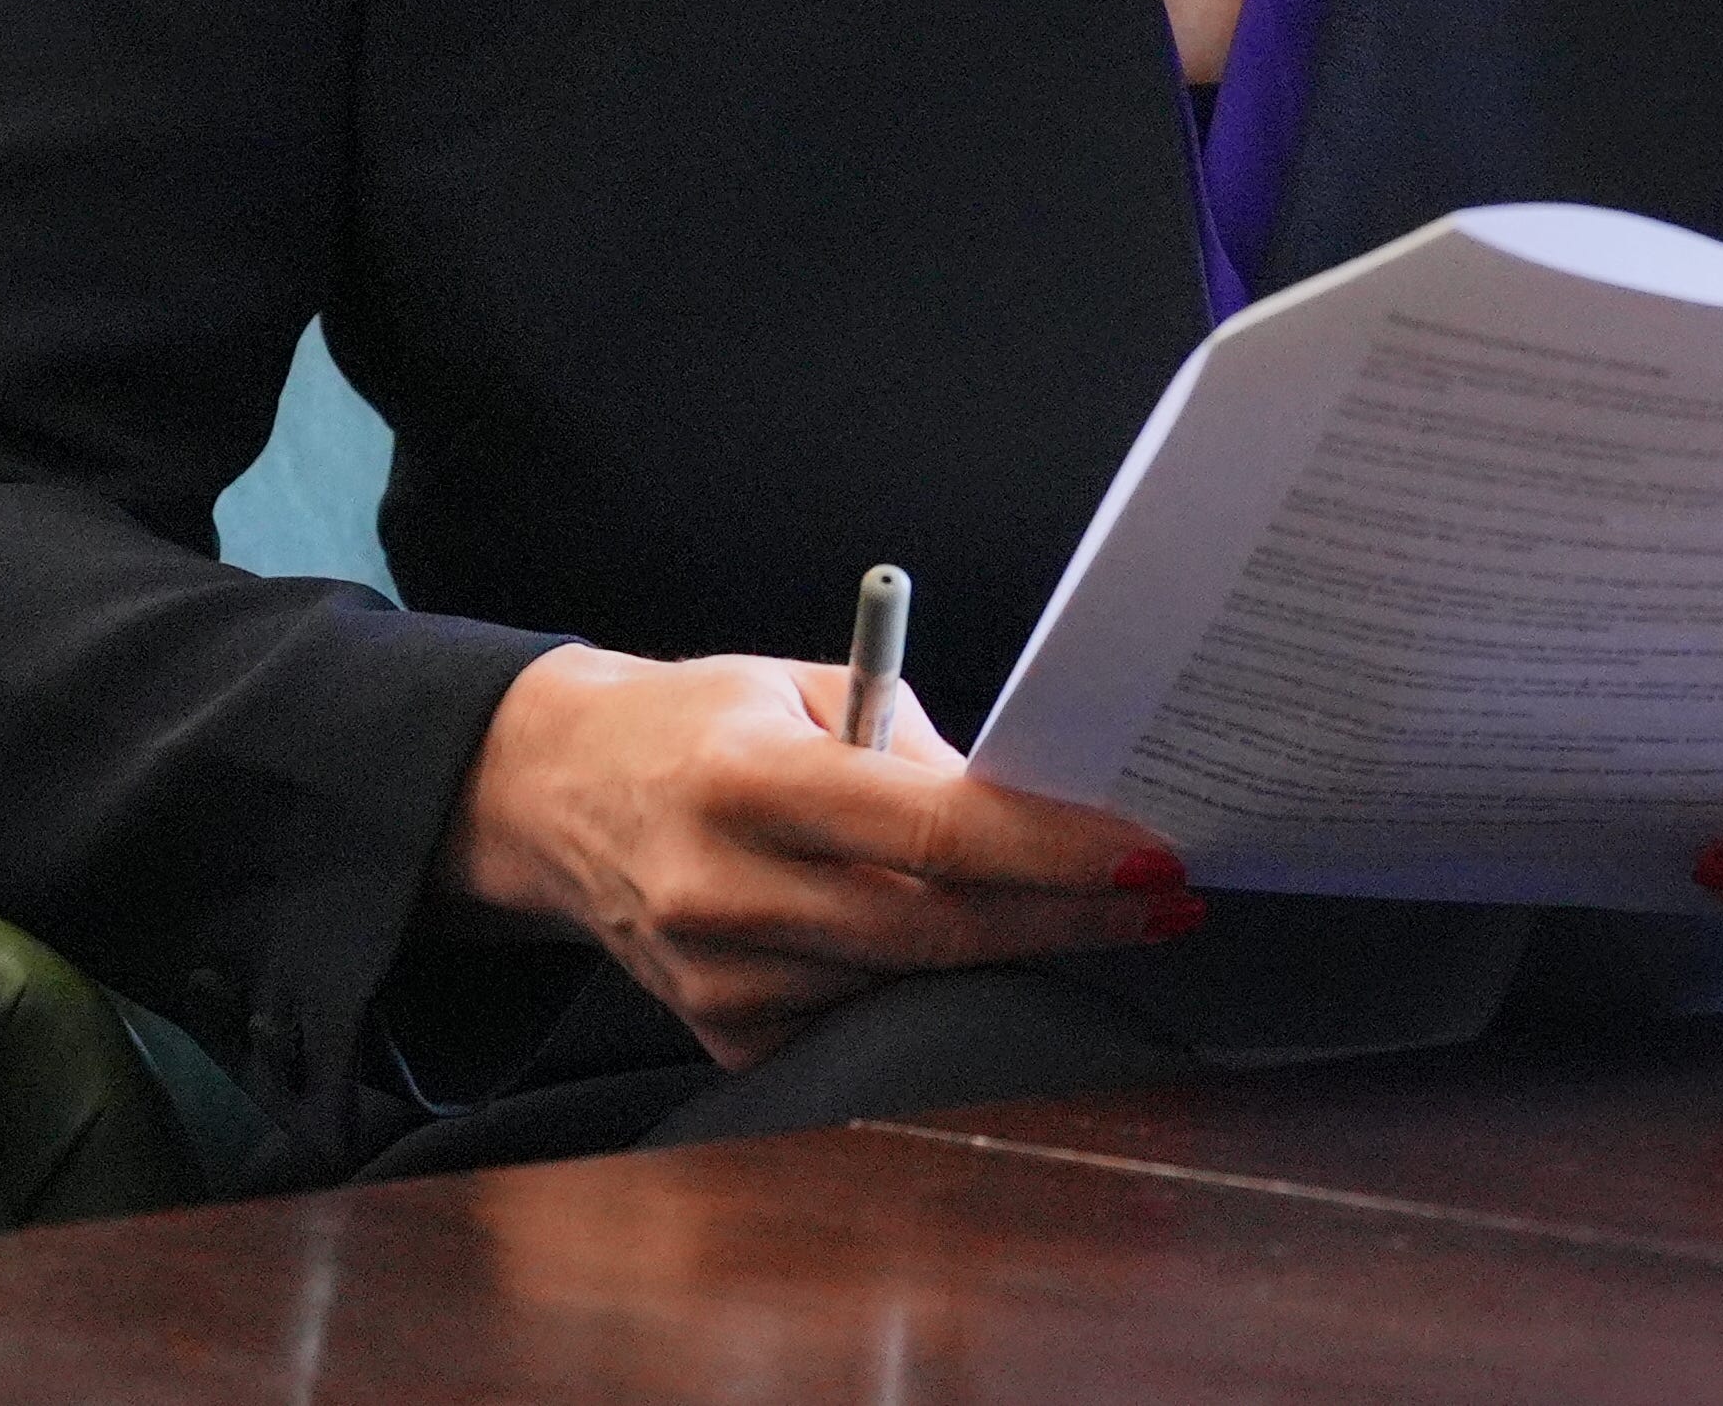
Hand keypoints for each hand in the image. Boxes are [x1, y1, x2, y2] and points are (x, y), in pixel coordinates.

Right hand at [437, 645, 1197, 1067]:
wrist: (560, 794)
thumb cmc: (702, 723)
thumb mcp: (803, 688)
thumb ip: (912, 750)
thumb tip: (1034, 813)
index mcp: (747, 782)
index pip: (935, 833)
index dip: (1054, 852)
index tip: (1146, 857)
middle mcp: (723, 891)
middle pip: (939, 929)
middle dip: (1068, 918)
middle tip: (1162, 900)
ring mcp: (718, 978)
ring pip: (909, 981)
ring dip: (1005, 951)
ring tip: (1081, 909)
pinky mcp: (721, 1034)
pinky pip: (861, 1017)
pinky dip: (920, 981)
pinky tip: (955, 939)